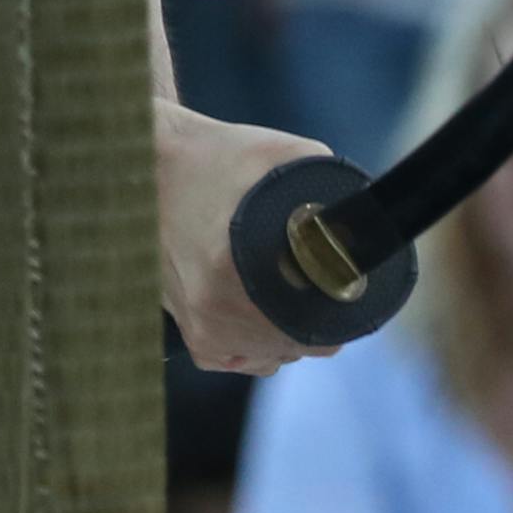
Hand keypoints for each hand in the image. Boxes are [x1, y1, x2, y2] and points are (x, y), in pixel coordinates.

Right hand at [155, 101, 342, 373]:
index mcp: (234, 268)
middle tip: (316, 278)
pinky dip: (256, 341)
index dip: (340, 309)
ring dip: (288, 330)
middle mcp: (213, 308)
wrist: (140, 163)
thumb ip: (329, 187)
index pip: (317, 326)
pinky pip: (239, 357)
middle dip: (318, 317)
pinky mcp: (187, 332)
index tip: (342, 282)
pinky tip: (256, 305)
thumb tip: (372, 217)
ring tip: (281, 284)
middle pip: (301, 344)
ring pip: (274, 354)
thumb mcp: (279, 156)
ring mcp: (198, 326)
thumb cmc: (211, 156)